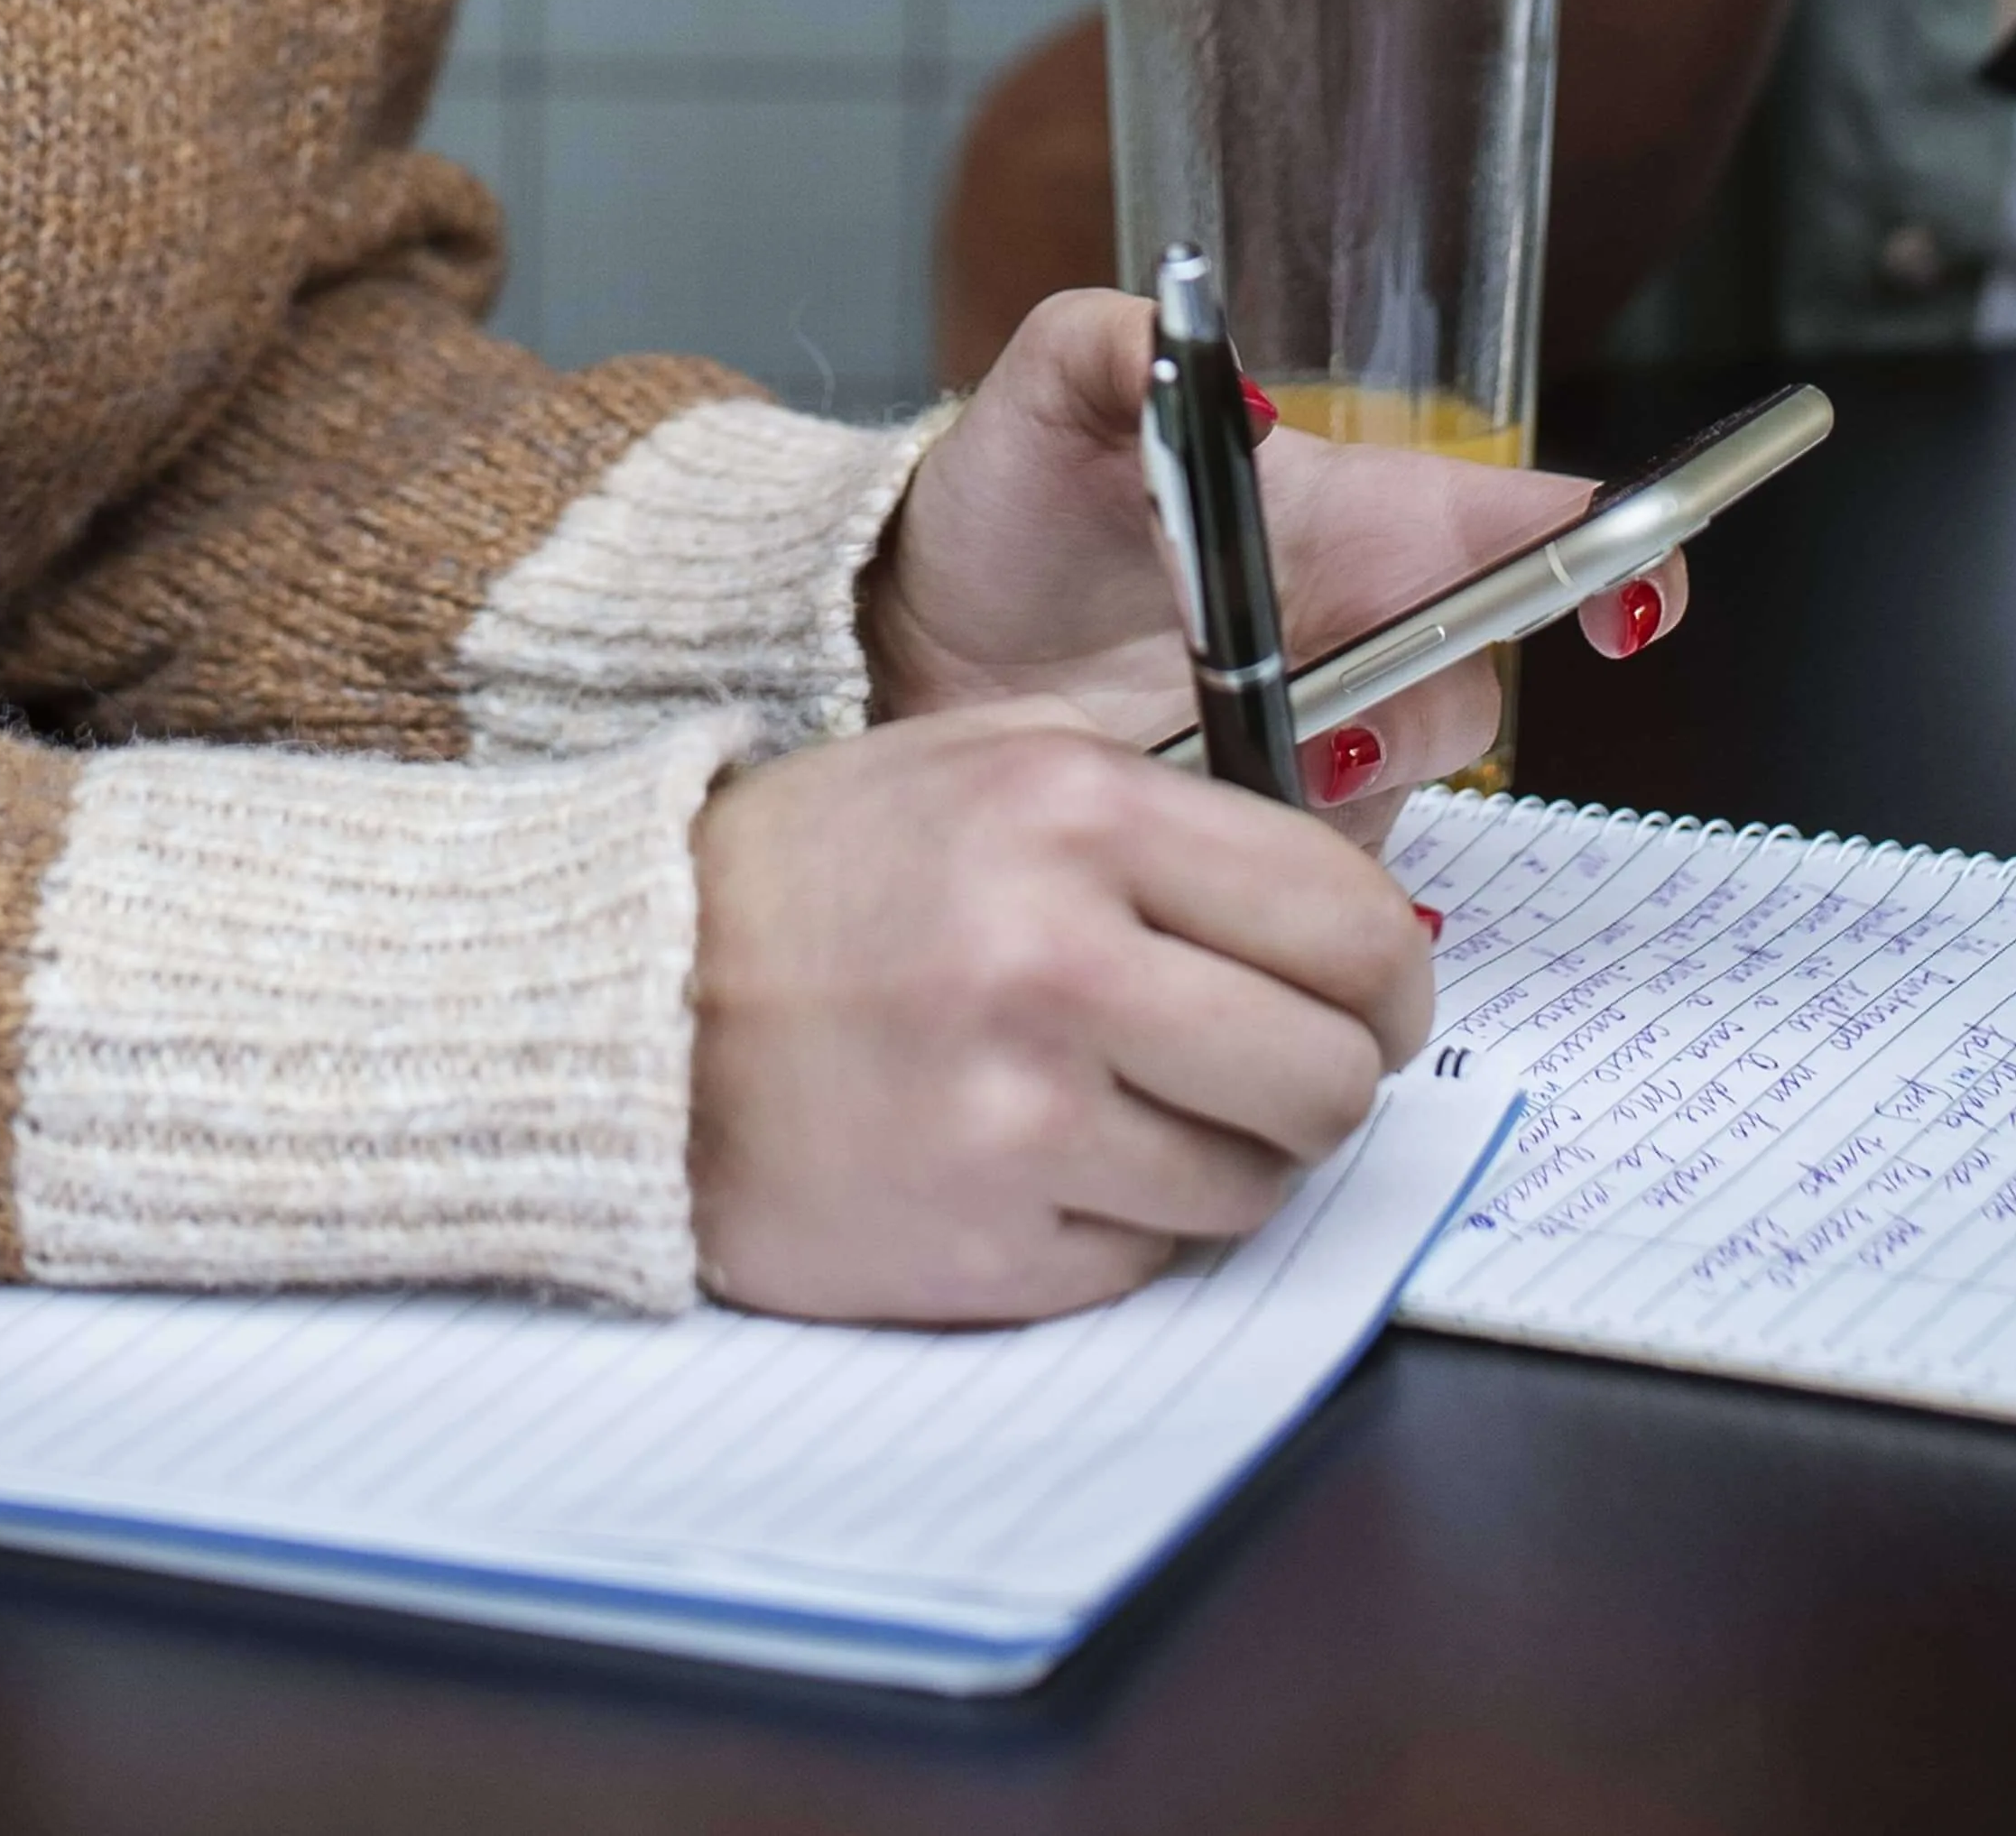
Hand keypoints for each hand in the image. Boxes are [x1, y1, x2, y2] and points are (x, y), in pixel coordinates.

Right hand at [688, 705, 1447, 1320]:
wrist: (623, 1008)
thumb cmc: (810, 880)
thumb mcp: (982, 758)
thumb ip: (1163, 799)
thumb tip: (1341, 900)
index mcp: (1072, 813)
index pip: (1347, 920)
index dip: (1392, 976)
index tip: (1378, 998)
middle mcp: (1055, 960)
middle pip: (1332, 1072)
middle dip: (1329, 1081)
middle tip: (1279, 1069)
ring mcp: (1018, 1117)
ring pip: (1257, 1184)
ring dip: (1223, 1159)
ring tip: (1126, 1106)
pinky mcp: (984, 1244)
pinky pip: (1150, 1256)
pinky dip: (1121, 1221)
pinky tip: (1037, 1160)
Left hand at [863, 289, 1668, 802]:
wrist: (916, 645)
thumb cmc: (1007, 506)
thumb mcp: (1049, 393)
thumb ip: (1121, 343)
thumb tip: (1246, 396)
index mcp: (1368, 516)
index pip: (1547, 529)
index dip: (1624, 560)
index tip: (1621, 603)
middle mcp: (1376, 632)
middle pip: (1487, 682)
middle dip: (1420, 707)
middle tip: (1317, 719)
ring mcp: (1334, 744)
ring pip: (1410, 793)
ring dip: (1333, 794)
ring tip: (1215, 762)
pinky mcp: (1277, 840)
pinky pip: (1326, 877)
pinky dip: (1276, 868)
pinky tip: (1189, 826)